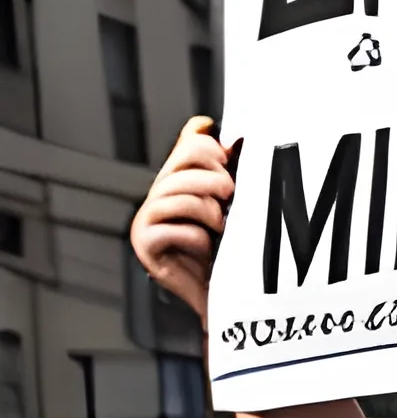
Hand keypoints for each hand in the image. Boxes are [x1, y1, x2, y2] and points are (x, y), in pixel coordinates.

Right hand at [130, 115, 234, 320]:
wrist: (219, 294)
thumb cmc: (225, 249)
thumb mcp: (226, 204)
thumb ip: (216, 166)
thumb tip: (204, 123)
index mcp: (177, 180)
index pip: (189, 146)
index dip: (212, 152)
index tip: (229, 165)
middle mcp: (158, 196)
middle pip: (182, 166)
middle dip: (212, 179)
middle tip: (230, 195)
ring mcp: (147, 219)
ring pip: (176, 196)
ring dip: (207, 210)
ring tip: (222, 225)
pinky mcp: (145, 245)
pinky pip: (172, 230)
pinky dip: (196, 237)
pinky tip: (206, 247)